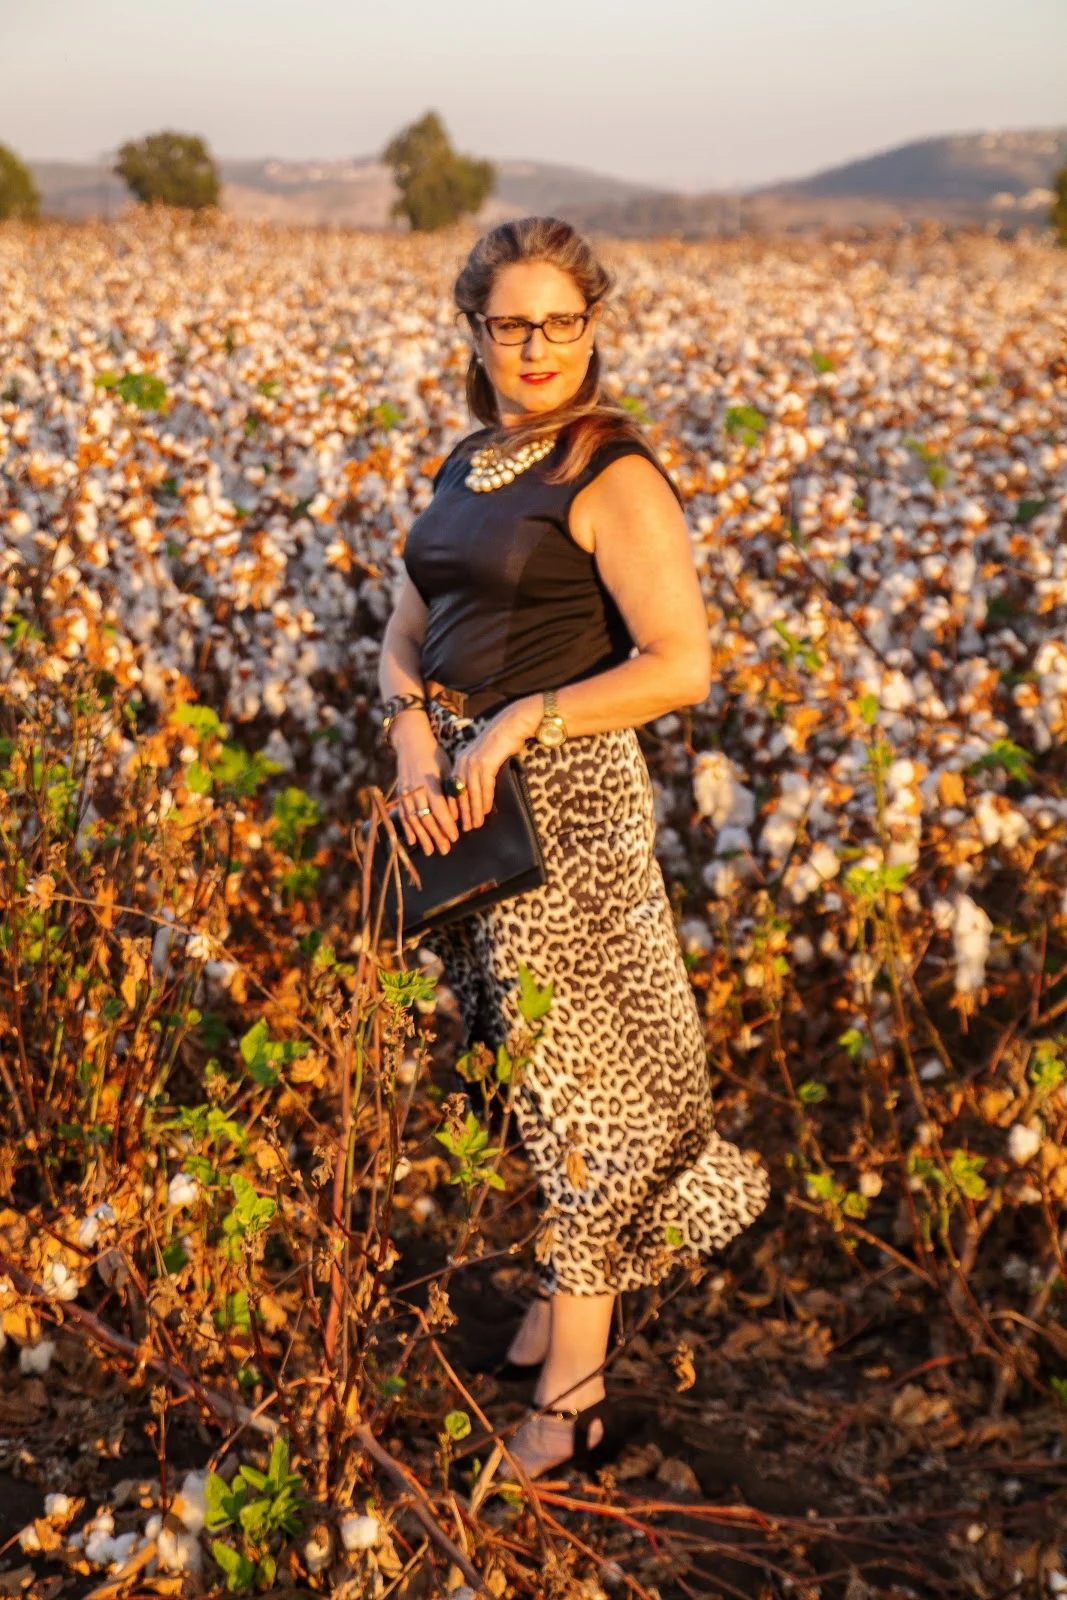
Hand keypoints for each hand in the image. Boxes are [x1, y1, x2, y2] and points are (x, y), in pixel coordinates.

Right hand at [391, 713, 459, 855]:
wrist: (411, 742)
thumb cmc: (434, 756)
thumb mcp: (446, 769)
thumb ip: (451, 790)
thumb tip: (458, 813)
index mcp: (430, 784)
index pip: (439, 810)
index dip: (447, 825)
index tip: (455, 837)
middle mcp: (416, 790)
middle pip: (426, 819)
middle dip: (436, 836)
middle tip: (445, 850)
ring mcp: (406, 793)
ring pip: (413, 820)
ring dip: (422, 838)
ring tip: (430, 851)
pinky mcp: (400, 794)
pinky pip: (403, 815)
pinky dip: (408, 829)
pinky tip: (413, 842)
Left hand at [451, 695, 541, 830]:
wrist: (512, 724)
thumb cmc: (501, 742)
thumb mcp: (483, 757)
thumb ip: (477, 772)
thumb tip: (477, 792)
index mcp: (460, 761)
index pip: (452, 788)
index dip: (453, 806)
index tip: (455, 821)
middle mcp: (463, 761)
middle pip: (459, 793)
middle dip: (462, 813)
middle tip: (464, 830)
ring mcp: (474, 761)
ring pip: (471, 792)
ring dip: (474, 811)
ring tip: (475, 825)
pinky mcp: (486, 762)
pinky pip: (485, 786)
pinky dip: (485, 800)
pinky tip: (486, 811)